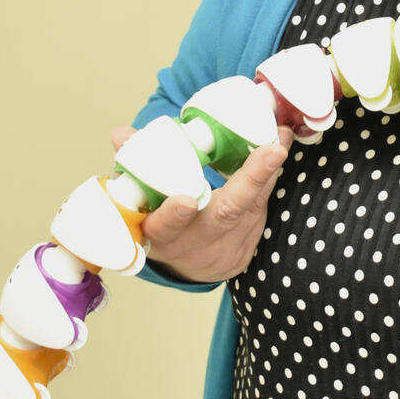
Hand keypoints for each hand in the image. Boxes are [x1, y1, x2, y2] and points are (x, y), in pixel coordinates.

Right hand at [110, 125, 291, 283]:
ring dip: (267, 170)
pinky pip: (261, 207)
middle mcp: (195, 244)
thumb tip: (120, 134)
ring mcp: (225, 248)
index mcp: (161, 235)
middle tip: (273, 150)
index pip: (164, 228)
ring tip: (279, 137)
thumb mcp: (142, 200)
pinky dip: (268, 177)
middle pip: (224, 215)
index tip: (187, 200)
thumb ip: (134, 165)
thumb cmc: (161, 220)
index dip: (174, 215)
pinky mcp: (247, 246)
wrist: (186, 264)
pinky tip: (276, 150)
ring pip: (251, 207)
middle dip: (250, 181)